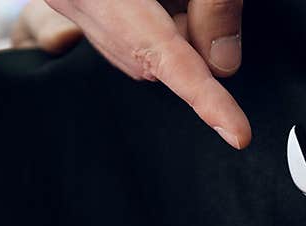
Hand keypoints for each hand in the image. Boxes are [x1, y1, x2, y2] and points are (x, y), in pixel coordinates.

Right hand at [12, 0, 249, 149]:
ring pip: (140, 48)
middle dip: (190, 39)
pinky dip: (153, 19)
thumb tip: (224, 64)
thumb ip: (215, 3)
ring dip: (172, 26)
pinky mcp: (73, 0)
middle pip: (153, 56)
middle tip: (202, 1)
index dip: (204, 97)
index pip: (164, 54)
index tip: (236, 132)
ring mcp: (69, 1)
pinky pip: (124, 32)